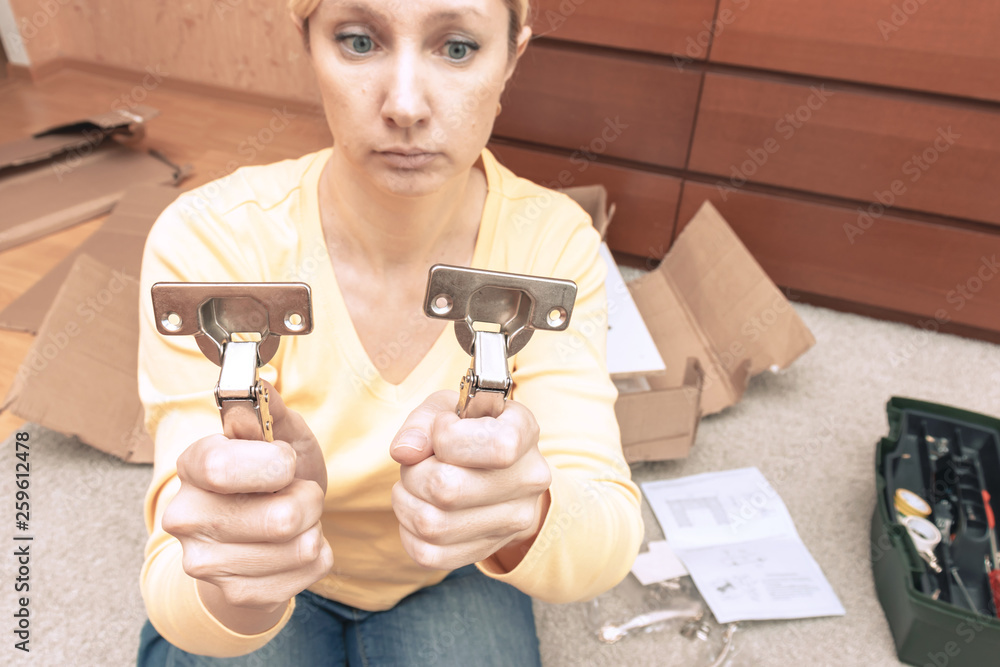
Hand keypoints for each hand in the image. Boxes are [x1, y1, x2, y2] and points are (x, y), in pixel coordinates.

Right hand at [161, 380, 332, 633]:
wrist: (264, 534)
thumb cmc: (272, 476)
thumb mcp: (278, 434)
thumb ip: (270, 411)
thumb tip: (259, 387)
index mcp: (191, 466)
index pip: (223, 467)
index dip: (274, 464)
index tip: (284, 461)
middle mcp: (185, 517)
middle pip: (282, 518)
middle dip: (309, 499)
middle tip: (296, 493)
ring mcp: (205, 563)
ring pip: (303, 547)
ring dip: (314, 528)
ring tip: (294, 519)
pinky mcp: (236, 594)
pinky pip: (311, 571)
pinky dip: (317, 555)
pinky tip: (292, 546)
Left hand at [389, 390, 551, 571]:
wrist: (498, 465)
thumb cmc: (468, 427)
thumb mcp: (447, 408)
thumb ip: (423, 422)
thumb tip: (405, 452)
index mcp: (524, 433)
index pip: (495, 446)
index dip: (448, 436)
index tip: (443, 429)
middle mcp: (529, 480)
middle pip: (448, 490)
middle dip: (414, 472)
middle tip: (417, 462)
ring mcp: (513, 521)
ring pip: (432, 526)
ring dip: (406, 501)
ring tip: (413, 484)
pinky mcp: (487, 549)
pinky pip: (428, 554)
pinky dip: (408, 532)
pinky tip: (418, 508)